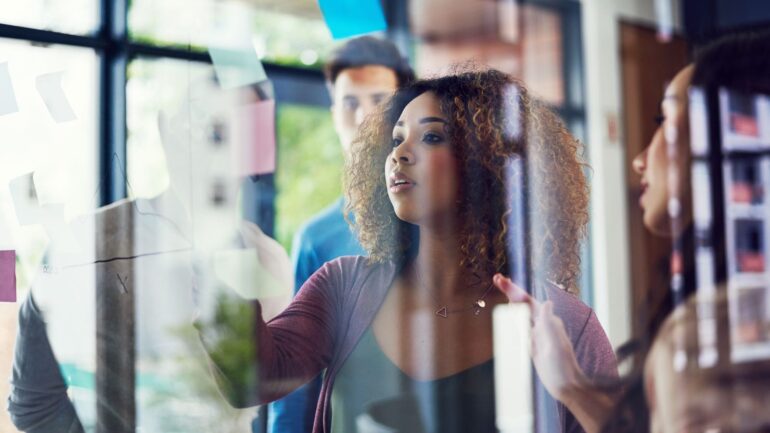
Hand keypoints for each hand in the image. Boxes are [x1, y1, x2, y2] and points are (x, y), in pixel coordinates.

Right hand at [493, 274, 586, 401]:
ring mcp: (537, 335)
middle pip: (523, 304)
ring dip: (512, 301)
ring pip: (521, 314)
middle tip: (497, 278)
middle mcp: (542, 325)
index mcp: (547, 322)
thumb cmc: (562, 366)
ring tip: (503, 284)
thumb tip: (548, 303)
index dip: (514, 290)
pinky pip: (521, 328)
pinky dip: (514, 319)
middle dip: (511, 290)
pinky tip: (509, 313)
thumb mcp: (555, 344)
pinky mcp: (533, 345)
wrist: (566, 385)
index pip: (528, 302)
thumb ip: (550, 324)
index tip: (501, 280)